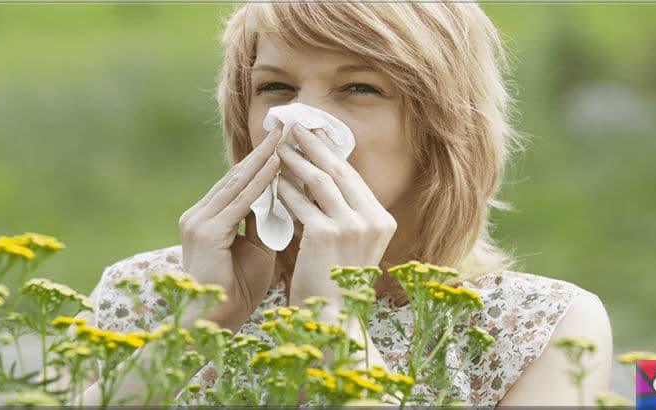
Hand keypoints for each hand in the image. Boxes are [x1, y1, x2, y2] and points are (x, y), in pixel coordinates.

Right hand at [178, 129, 282, 331]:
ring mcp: (199, 221)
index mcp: (208, 218)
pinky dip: (260, 183)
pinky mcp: (207, 232)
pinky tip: (277, 165)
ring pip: (238, 183)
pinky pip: (240, 202)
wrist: (214, 323)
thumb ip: (265, 224)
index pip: (238, 182)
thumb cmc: (237, 290)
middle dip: (263, 151)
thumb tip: (285, 199)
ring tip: (284, 136)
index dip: (261, 161)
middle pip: (236, 175)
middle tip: (285, 126)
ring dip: (264, 158)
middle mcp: (199, 214)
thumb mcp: (256, 250)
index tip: (284, 142)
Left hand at [276, 124, 397, 306]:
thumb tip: (317, 181)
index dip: (331, 153)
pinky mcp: (326, 234)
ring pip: (319, 181)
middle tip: (294, 127)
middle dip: (314, 145)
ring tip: (279, 147)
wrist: (333, 320)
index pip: (352, 177)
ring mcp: (351, 226)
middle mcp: (372, 219)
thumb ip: (342, 215)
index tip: (315, 135)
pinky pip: (301, 203)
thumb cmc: (336, 285)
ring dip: (297, 160)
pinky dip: (286, 190)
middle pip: (338, 171)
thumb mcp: (350, 246)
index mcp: (382, 221)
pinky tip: (273, 181)